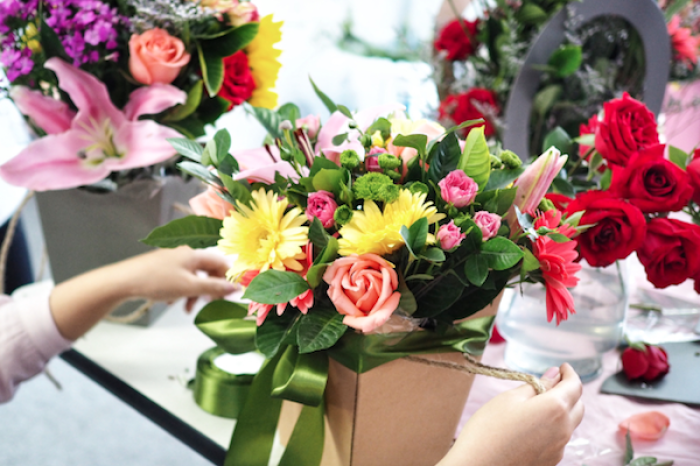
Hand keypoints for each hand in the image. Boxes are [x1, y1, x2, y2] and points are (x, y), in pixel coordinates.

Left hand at [50, 246, 236, 339]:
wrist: (123, 281)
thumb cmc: (156, 281)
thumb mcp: (190, 287)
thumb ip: (214, 287)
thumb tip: (236, 288)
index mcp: (194, 254)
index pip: (220, 263)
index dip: (228, 279)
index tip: (230, 294)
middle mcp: (185, 253)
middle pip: (206, 271)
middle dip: (209, 289)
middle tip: (210, 304)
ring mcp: (172, 260)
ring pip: (192, 278)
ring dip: (193, 294)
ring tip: (187, 308)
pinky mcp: (162, 268)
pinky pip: (179, 280)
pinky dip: (180, 292)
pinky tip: (172, 302)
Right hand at [438, 363, 583, 465]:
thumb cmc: (489, 430)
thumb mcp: (510, 399)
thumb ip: (536, 385)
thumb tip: (554, 375)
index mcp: (555, 408)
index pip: (575, 386)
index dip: (569, 373)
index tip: (562, 367)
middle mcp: (563, 430)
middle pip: (577, 406)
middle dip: (569, 391)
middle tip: (551, 382)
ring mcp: (559, 448)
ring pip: (569, 423)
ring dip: (561, 410)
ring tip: (536, 404)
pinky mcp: (551, 461)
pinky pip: (559, 439)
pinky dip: (552, 427)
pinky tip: (531, 425)